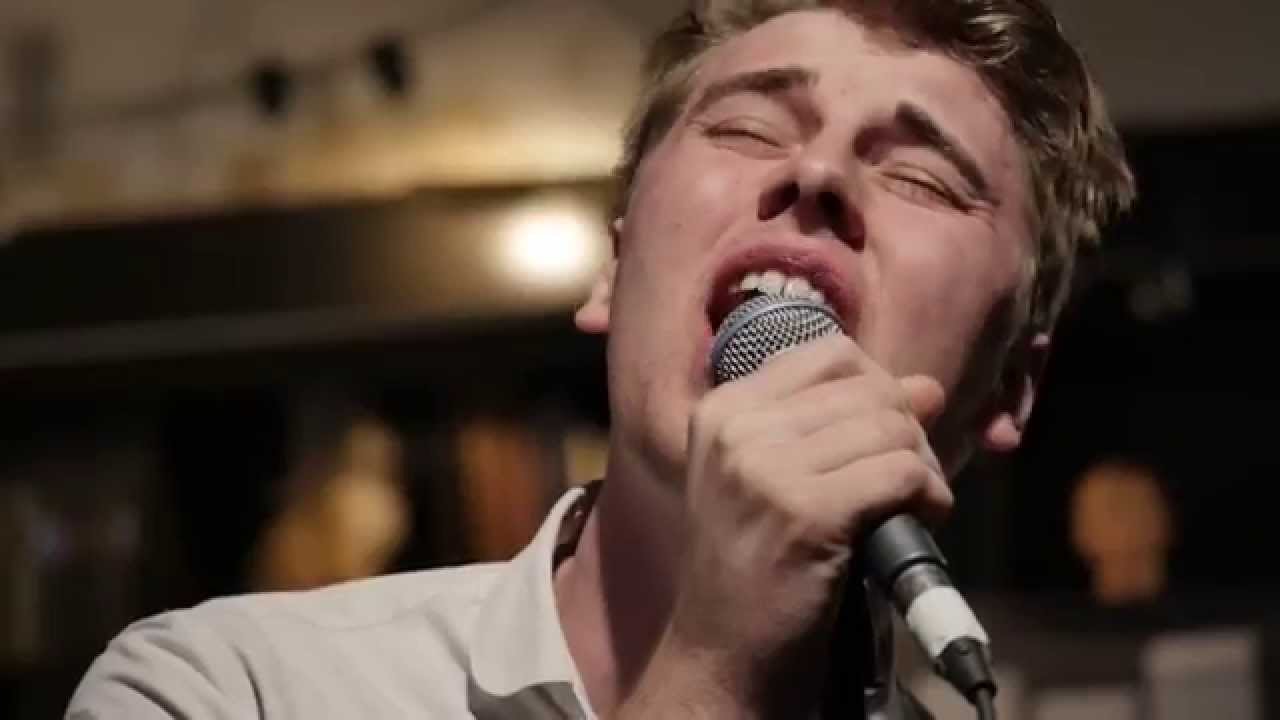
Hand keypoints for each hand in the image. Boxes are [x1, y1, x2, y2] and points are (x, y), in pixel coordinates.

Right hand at [618, 334, 951, 718]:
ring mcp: (767, 468)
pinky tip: (914, 522)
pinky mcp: (805, 511)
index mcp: (725, 409)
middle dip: (908, 433)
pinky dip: (927, 497)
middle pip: (870, 390)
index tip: (880, 438)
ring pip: (893, 428)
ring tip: (908, 507)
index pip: (831, 354)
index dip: (877, 389)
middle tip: (904, 483)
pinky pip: (901, 472)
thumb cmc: (755, 565)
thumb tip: (925, 387)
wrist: (723, 653)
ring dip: (921, 469)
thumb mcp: (773, 477)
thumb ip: (838, 425)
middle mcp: (738, 428)